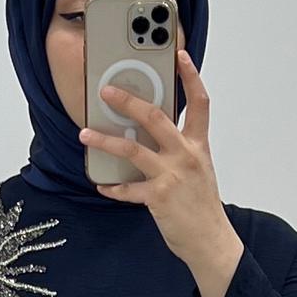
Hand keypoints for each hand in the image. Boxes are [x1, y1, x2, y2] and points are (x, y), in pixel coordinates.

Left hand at [79, 49, 236, 269]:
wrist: (211, 241)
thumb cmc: (202, 206)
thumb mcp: (199, 170)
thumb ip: (179, 149)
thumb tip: (148, 133)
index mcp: (198, 147)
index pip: (199, 104)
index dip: (191, 77)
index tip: (180, 55)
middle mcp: (186, 156)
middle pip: (155, 118)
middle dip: (128, 101)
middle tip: (106, 91)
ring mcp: (171, 176)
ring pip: (132, 149)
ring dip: (105, 140)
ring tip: (85, 133)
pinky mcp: (158, 197)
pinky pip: (127, 188)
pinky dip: (112, 187)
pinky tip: (101, 184)